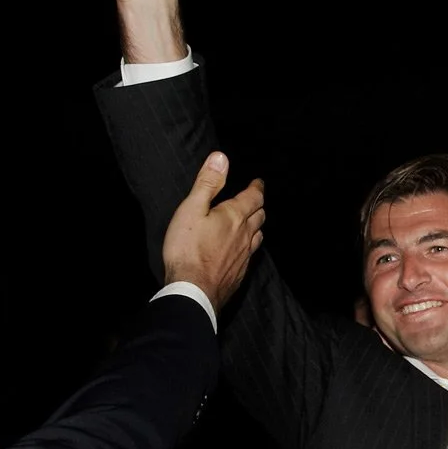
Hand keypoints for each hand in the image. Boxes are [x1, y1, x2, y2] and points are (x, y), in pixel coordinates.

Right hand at [162, 152, 265, 309]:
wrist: (193, 290)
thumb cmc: (188, 249)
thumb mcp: (192, 209)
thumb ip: (208, 183)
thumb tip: (221, 158)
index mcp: (235, 216)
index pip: (254, 197)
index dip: (257, 188)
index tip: (258, 182)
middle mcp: (245, 235)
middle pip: (260, 216)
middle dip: (258, 205)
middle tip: (255, 199)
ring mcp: (244, 255)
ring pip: (257, 236)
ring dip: (257, 225)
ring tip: (253, 221)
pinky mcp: (239, 272)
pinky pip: (250, 254)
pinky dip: (250, 244)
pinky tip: (242, 249)